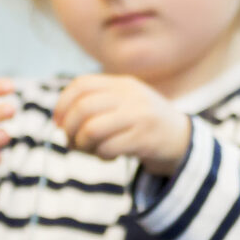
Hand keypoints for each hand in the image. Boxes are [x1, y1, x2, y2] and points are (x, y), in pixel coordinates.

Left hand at [52, 74, 191, 176]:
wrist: (181, 138)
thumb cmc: (142, 123)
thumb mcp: (124, 103)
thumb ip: (96, 105)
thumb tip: (59, 121)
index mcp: (122, 84)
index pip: (82, 84)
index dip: (63, 104)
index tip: (58, 122)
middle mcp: (130, 96)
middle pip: (83, 108)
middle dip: (69, 129)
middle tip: (71, 142)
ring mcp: (139, 116)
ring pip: (92, 129)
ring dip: (83, 145)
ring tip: (89, 150)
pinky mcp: (144, 139)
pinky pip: (108, 148)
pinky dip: (101, 155)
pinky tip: (109, 156)